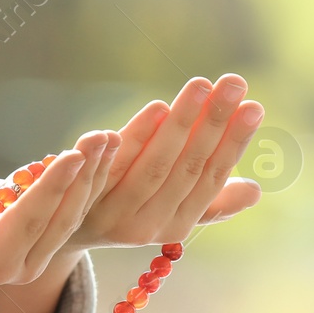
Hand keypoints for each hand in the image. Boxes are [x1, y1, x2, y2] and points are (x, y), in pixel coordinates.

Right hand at [0, 128, 121, 285]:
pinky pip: (71, 199)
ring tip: (108, 136)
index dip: (50, 190)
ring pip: (72, 210)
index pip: (27, 224)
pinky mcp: (44, 230)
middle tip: (102, 138)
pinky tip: (105, 144)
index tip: (72, 156)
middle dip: (82, 177)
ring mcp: (35, 250)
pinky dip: (87, 172)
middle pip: (58, 218)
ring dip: (93, 173)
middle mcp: (20, 265)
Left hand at [63, 74, 263, 251]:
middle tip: (235, 82)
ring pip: (153, 166)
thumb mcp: (170, 210)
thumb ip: (210, 201)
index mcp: (175, 225)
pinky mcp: (81, 192)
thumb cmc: (127, 210)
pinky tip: (156, 107)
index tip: (254, 107)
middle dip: (213, 125)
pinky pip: (112, 164)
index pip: (211, 180)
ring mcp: (112, 210)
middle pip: (186, 170)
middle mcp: (146, 224)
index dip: (234, 144)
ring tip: (202, 85)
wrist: (58, 230)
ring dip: (180, 125)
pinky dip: (135, 137)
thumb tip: (255, 191)